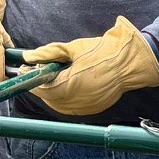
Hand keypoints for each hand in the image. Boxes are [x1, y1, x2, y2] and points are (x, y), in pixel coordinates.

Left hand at [28, 18, 158, 117]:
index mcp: (68, 86)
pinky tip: (71, 83)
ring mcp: (84, 108)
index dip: (32, 78)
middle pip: (47, 97)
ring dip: (53, 92)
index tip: (27, 69)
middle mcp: (74, 102)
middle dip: (43, 85)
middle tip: (44, 69)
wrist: (131, 63)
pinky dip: (66, 97)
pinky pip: (71, 106)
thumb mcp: (74, 48)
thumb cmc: (104, 53)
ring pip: (58, 104)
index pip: (40, 87)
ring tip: (59, 75)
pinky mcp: (91, 110)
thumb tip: (28, 56)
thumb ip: (48, 53)